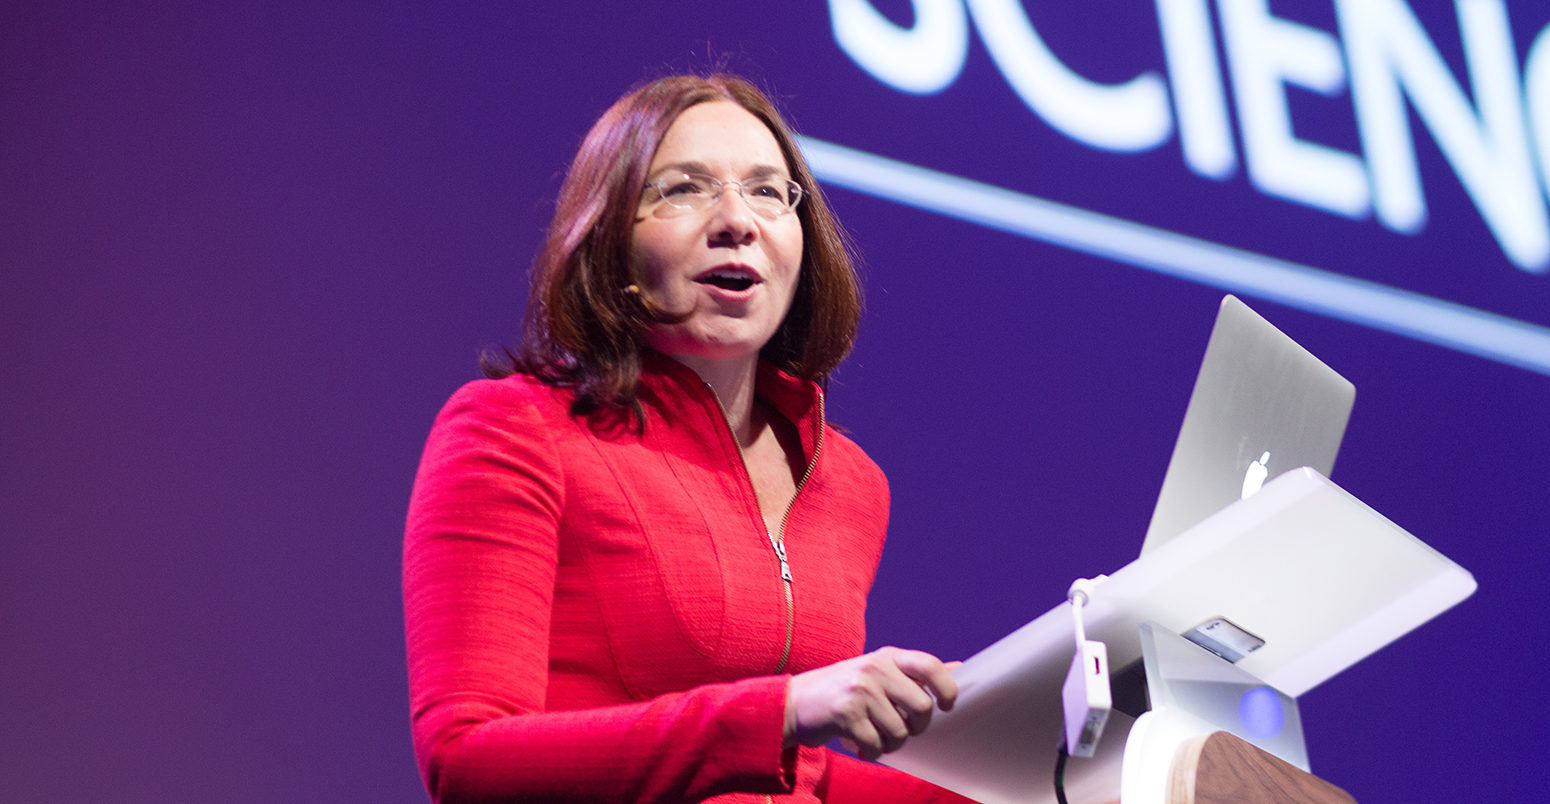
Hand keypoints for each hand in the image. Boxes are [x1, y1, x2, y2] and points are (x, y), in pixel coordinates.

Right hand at [783, 647, 957, 759]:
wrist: (793, 703)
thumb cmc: (844, 692)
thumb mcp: (879, 673)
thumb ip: (915, 673)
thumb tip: (960, 669)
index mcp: (887, 656)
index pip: (930, 666)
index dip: (947, 688)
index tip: (947, 706)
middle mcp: (875, 668)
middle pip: (922, 707)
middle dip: (916, 728)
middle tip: (900, 729)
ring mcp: (860, 689)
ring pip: (900, 732)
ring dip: (890, 744)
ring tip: (874, 736)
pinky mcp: (845, 713)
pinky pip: (876, 745)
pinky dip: (871, 752)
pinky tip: (859, 744)